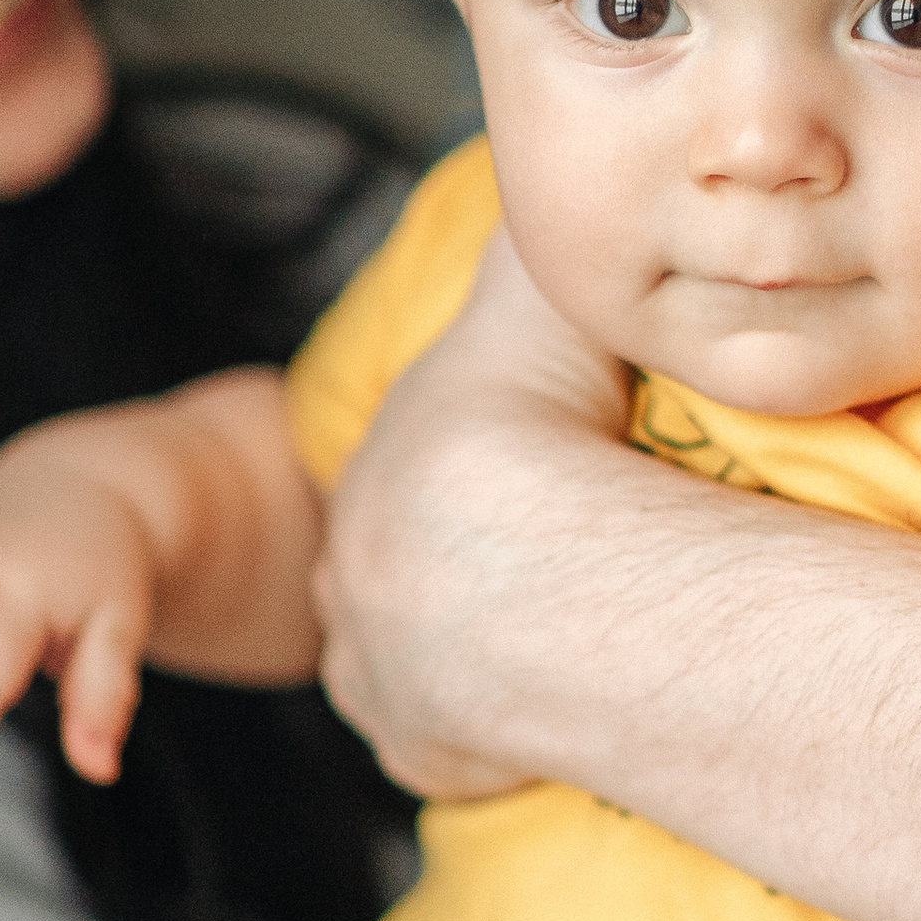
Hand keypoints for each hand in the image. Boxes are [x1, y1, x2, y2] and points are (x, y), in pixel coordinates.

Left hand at [318, 231, 632, 798]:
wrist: (534, 571)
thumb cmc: (533, 427)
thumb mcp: (532, 296)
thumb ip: (533, 237)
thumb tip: (538, 164)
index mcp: (378, 482)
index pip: (417, 482)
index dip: (476, 484)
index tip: (539, 492)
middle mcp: (357, 583)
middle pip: (412, 578)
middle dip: (472, 581)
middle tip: (562, 578)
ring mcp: (385, 678)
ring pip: (426, 669)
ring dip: (481, 667)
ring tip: (561, 654)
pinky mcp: (420, 756)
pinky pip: (460, 750)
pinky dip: (501, 739)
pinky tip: (552, 717)